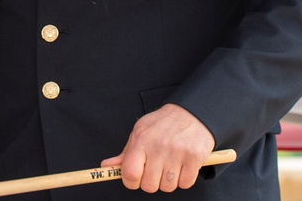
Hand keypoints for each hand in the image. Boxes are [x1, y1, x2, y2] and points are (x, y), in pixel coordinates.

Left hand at [101, 103, 215, 192]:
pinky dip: (183, 180)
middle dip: (150, 183)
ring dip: (168, 182)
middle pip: (149, 185)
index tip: (133, 180)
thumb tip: (106, 166)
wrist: (190, 113)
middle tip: (154, 172)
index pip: (130, 172)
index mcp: (141, 140)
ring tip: (169, 167)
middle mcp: (159, 146)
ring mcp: (178, 153)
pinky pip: (185, 184)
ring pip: (168, 187)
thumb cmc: (162, 124)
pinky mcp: (195, 158)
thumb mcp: (139, 132)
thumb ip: (125, 153)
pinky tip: (181, 167)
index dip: (130, 182)